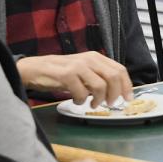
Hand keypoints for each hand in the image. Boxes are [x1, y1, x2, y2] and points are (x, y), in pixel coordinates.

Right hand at [17, 52, 132, 107]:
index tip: (127, 98)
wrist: (35, 69)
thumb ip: (98, 76)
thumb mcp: (83, 70)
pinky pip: (82, 93)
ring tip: (92, 104)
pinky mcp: (66, 75)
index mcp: (96, 57)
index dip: (126, 85)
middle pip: (113, 77)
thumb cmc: (60, 72)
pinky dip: (81, 101)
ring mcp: (78, 66)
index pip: (119, 70)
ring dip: (98, 100)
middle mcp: (89, 59)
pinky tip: (77, 101)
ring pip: (100, 86)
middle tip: (110, 104)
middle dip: (115, 94)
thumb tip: (115, 91)